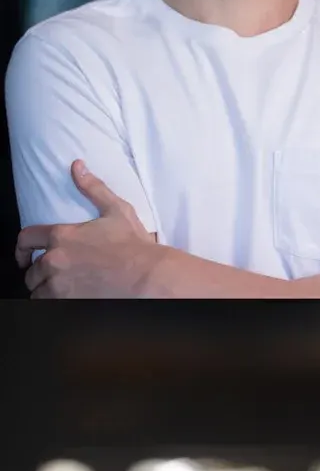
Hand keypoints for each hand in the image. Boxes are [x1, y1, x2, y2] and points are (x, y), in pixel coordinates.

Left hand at [16, 161, 164, 297]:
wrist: (147, 276)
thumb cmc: (134, 245)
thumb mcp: (116, 211)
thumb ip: (93, 188)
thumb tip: (77, 166)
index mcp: (61, 236)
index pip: (26, 240)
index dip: (21, 249)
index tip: (23, 257)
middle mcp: (54, 260)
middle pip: (31, 271)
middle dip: (39, 274)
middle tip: (51, 278)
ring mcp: (59, 284)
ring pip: (37, 290)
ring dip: (45, 290)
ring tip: (58, 291)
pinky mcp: (67, 301)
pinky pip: (46, 304)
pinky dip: (52, 302)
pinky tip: (65, 300)